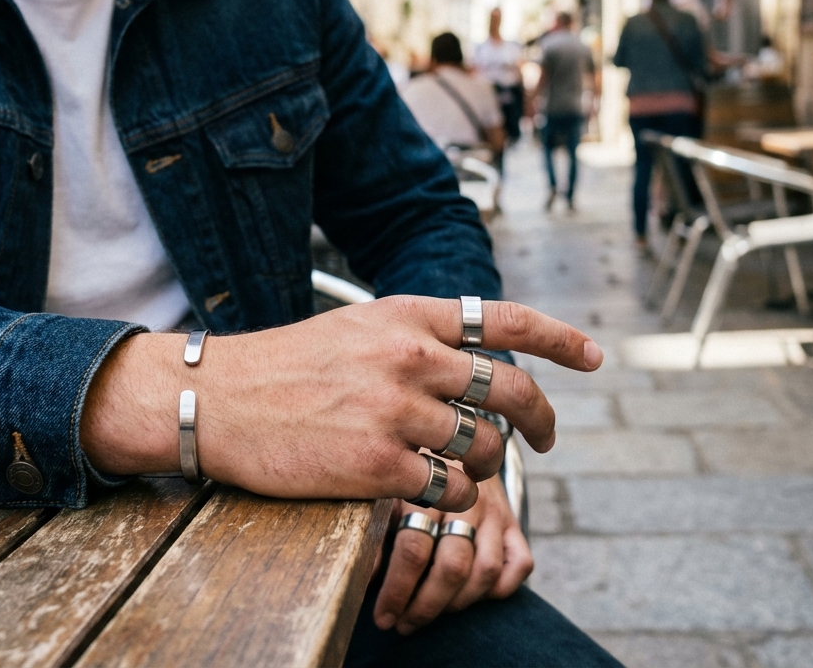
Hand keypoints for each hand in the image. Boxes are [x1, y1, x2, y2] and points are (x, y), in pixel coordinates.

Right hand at [80, 297, 601, 512]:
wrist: (218, 398)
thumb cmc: (287, 366)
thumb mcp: (356, 328)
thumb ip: (417, 339)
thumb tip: (479, 362)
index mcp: (407, 316)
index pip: (503, 318)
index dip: (559, 338)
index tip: (594, 357)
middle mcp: (410, 356)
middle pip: (510, 392)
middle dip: (541, 422)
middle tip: (543, 441)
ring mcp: (397, 410)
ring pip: (484, 448)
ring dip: (483, 466)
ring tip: (457, 471)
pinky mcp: (379, 464)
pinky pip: (449, 489)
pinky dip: (449, 496)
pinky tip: (424, 493)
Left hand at [374, 471, 531, 634]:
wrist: (455, 436)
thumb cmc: (413, 472)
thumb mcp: (388, 491)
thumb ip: (377, 529)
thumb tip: (364, 576)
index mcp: (430, 488)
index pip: (415, 547)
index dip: (397, 589)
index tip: (382, 616)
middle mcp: (469, 500)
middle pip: (453, 565)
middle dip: (426, 605)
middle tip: (404, 623)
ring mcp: (497, 511)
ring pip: (486, 571)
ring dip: (457, 603)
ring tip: (430, 612)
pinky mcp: (515, 522)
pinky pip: (519, 565)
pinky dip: (498, 589)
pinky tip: (470, 594)